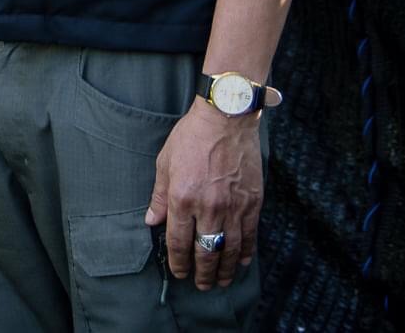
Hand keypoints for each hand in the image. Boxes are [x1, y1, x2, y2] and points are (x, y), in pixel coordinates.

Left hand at [146, 99, 261, 290]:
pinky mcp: (253, 203)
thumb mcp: (165, 163)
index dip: (178, 262)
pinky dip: (245, 253)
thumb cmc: (191, 137)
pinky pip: (250, 236)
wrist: (227, 119)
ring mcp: (233, 207)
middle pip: (205, 252)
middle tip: (201, 285)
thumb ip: (159, 196)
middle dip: (202, 273)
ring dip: (224, 270)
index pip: (178, 241)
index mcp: (183, 198)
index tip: (178, 272)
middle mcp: (209, 208)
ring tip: (220, 282)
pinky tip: (240, 262)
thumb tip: (152, 221)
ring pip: (230, 249)